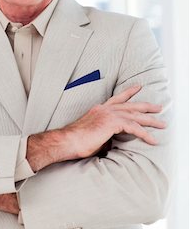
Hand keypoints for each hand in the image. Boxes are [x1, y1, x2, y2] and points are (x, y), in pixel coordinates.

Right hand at [27, 85, 165, 170]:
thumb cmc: (76, 142)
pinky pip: (133, 128)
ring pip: (134, 115)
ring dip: (150, 121)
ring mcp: (108, 114)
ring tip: (162, 124)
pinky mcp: (112, 123)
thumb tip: (112, 141)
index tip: (138, 87)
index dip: (128, 93)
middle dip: (146, 106)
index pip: (117, 99)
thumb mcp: (93, 134)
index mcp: (99, 110)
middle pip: (130, 105)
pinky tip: (152, 139)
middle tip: (158, 107)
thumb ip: (105, 133)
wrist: (67, 141)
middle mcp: (105, 109)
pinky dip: (144, 134)